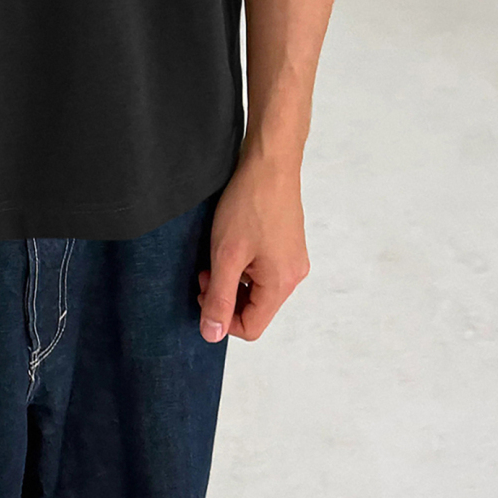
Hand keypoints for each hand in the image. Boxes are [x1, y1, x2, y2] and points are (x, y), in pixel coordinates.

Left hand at [197, 152, 310, 342]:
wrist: (270, 163)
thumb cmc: (250, 204)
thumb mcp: (226, 255)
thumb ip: (219, 297)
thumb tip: (212, 334)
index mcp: (281, 284)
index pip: (251, 327)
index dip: (222, 318)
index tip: (204, 292)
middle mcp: (293, 276)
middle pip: (255, 309)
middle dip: (225, 297)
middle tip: (205, 273)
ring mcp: (292, 260)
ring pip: (256, 290)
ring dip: (232, 280)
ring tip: (216, 256)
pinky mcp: (288, 246)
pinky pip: (263, 271)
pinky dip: (243, 267)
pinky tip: (231, 246)